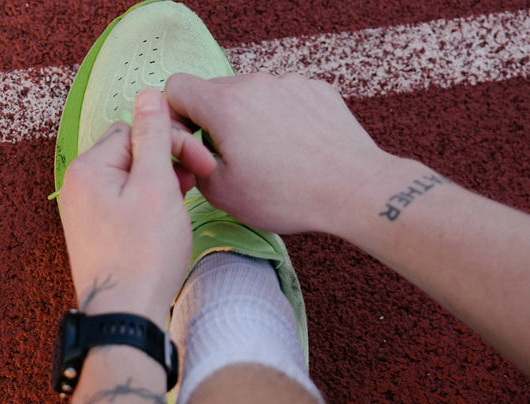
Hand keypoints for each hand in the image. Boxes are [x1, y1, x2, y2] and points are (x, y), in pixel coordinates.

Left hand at [57, 88, 204, 327]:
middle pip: (131, 152)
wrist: (125, 316)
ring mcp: (85, 211)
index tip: (202, 164)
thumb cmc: (143, 255)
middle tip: (196, 182)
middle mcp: (78, 186)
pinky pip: (125, 202)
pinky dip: (149, 204)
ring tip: (184, 202)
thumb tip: (148, 94)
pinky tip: (168, 219)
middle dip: (166, 161)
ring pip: (131, 178)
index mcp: (88, 168)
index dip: (172, 142)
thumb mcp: (156, 186)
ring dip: (161, 182)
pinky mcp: (96, 233)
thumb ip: (153, 137)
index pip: (134, 130)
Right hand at [164, 72, 399, 234]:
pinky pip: (282, 97)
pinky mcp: (316, 89)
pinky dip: (280, 118)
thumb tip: (191, 151)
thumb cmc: (287, 196)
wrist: (354, 189)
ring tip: (268, 157)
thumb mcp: (220, 194)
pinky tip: (295, 148)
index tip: (192, 142)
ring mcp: (289, 83)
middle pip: (214, 91)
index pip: (176, 87)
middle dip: (212, 121)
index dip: (175, 116)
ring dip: (247, 120)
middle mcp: (255, 83)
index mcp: (224, 105)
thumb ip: (191, 163)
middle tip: (230, 159)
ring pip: (250, 95)